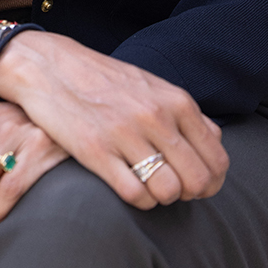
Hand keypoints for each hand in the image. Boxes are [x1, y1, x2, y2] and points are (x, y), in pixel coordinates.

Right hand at [0, 31, 227, 210]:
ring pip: (169, 192)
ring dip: (162, 198)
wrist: (50, 67)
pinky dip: (138, 200)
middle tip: (171, 188)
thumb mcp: (153, 87)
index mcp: (176, 101)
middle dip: (190, 194)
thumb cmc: (105, 80)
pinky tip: (128, 186)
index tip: (196, 185)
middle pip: (198, 180)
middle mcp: (155, 117)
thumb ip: (186, 115)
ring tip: (148, 186)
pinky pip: (134, 194)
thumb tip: (215, 143)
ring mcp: (125, 134)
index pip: (216, 159)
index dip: (212, 182)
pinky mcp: (95, 151)